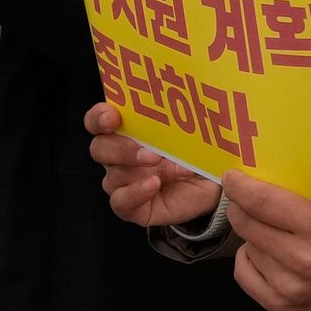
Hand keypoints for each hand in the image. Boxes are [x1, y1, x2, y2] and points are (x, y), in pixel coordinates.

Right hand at [86, 117, 231, 229]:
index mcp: (126, 131)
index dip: (99, 117)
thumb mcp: (195, 132)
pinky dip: (136, 192)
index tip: (112, 116)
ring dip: (138, 168)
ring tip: (165, 163)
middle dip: (121, 147)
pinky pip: (121, 202)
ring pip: (113, 175)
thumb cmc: (197, 152)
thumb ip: (187, 118)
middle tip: (150, 150)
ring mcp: (123, 183)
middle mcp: (118, 157)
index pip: (98, 120)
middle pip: (100, 148)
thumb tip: (193, 104)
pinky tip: (154, 184)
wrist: (211, 186)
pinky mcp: (131, 207)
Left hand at [220, 173, 310, 310]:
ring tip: (271, 236)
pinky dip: (249, 260)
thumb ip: (302, 196)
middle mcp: (301, 259)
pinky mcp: (280, 306)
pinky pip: (244, 274)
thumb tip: (262, 178)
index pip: (264, 202)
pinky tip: (262, 255)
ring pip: (246, 247)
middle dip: (241, 208)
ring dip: (253, 237)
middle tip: (245, 203)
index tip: (232, 179)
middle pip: (248, 224)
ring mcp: (289, 286)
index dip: (240, 187)